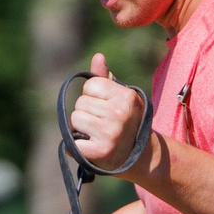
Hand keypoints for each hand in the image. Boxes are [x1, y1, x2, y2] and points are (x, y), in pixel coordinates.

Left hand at [67, 52, 149, 175]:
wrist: (142, 156)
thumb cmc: (128, 122)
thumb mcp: (122, 98)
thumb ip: (106, 79)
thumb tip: (98, 56)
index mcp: (126, 97)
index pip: (90, 86)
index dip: (93, 96)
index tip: (105, 107)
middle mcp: (119, 113)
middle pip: (80, 103)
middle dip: (86, 113)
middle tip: (102, 124)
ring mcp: (110, 133)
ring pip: (75, 120)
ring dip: (81, 129)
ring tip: (97, 135)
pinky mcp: (101, 151)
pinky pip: (72, 143)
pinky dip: (77, 147)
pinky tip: (92, 148)